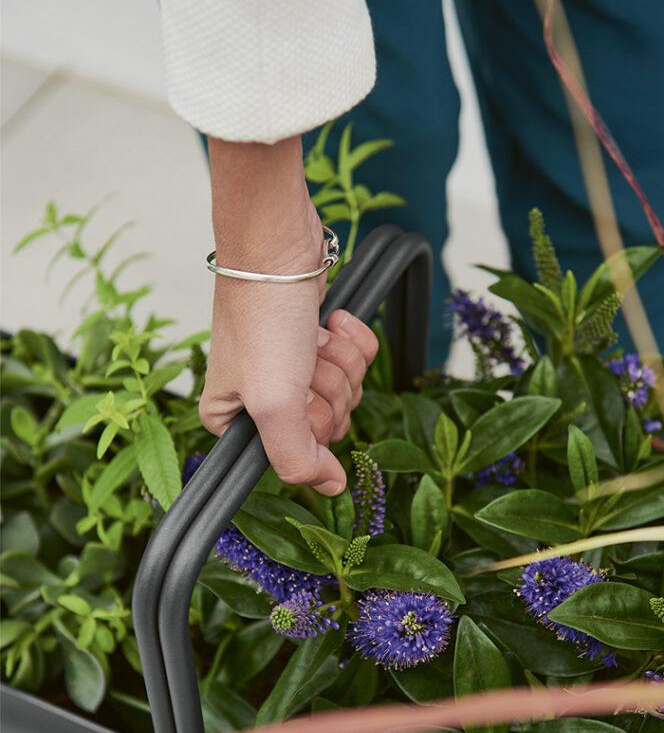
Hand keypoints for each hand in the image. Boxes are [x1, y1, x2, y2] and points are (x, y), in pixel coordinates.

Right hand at [199, 136, 377, 494]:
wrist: (278, 244)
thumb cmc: (263, 316)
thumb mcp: (274, 403)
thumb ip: (296, 459)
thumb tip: (330, 488)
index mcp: (236, 420)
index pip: (297, 454)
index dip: (310, 426)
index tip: (296, 397)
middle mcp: (263, 398)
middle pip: (328, 423)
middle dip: (330, 387)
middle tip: (304, 360)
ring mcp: (293, 368)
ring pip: (346, 390)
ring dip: (341, 360)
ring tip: (313, 336)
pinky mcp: (319, 340)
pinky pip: (359, 359)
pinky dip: (353, 339)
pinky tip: (330, 320)